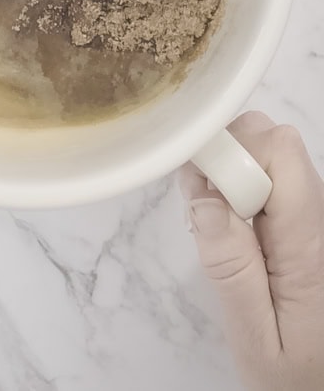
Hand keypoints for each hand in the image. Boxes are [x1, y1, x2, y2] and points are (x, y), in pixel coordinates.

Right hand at [180, 111, 323, 390]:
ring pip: (272, 155)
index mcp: (310, 245)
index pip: (280, 152)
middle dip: (228, 156)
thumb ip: (231, 268)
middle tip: (201, 206)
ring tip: (214, 222)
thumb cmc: (294, 376)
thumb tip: (204, 197)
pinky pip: (271, 179)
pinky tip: (230, 225)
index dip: (233, 153)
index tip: (198, 188)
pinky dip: (240, 187)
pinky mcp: (305, 224)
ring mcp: (315, 218)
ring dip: (231, 172)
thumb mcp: (255, 339)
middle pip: (276, 142)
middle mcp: (319, 219)